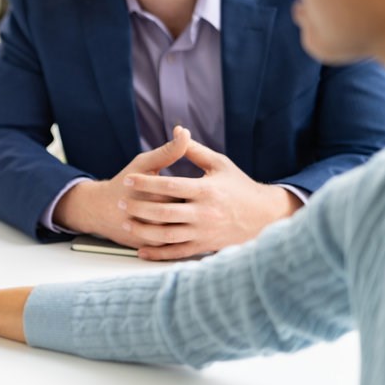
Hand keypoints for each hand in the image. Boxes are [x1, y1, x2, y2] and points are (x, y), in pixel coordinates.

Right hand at [54, 126, 190, 247]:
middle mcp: (148, 214)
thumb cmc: (125, 183)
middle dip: (191, 208)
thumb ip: (168, 150)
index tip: (196, 188)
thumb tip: (185, 132)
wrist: (100, 209)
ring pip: (177, 231)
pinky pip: (169, 245)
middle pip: (183, 212)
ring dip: (187, 225)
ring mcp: (146, 232)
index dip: (192, 190)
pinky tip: (182, 230)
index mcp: (151, 191)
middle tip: (195, 204)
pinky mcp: (146, 244)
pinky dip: (178, 238)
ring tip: (188, 217)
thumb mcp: (144, 163)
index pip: (184, 192)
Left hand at [122, 139, 302, 260]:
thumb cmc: (238, 186)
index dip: (146, 183)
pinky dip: (158, 254)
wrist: (264, 216)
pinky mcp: (204, 247)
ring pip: (166, 235)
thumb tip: (177, 130)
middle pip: (163, 212)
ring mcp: (203, 232)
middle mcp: (204, 213)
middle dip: (138, 208)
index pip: (169, 186)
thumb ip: (194, 151)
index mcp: (206, 190)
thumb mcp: (220, 164)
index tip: (128, 180)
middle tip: (120, 202)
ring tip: (126, 222)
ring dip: (143, 230)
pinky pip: (177, 253)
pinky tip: (141, 251)